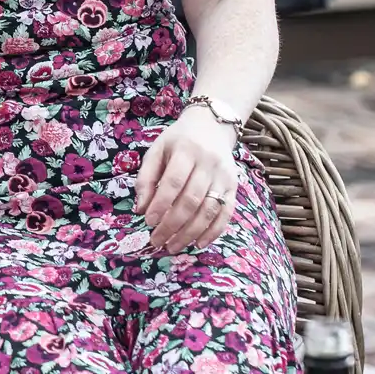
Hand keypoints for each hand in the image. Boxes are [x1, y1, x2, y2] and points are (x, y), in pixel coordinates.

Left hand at [136, 110, 241, 252]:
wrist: (212, 126)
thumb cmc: (178, 141)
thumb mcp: (157, 150)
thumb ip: (146, 178)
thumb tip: (140, 208)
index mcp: (185, 150)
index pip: (173, 182)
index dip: (161, 204)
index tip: (148, 222)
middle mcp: (208, 163)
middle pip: (191, 199)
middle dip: (172, 224)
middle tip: (157, 240)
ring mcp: (224, 176)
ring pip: (209, 210)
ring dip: (190, 233)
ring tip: (173, 246)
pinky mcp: (234, 186)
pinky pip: (226, 213)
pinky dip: (213, 231)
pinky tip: (198, 243)